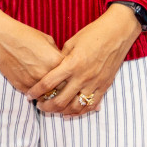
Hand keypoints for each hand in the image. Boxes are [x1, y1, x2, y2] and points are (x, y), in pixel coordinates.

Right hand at [0, 2, 62, 93]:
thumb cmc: (25, 35)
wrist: (1, 39)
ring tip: (50, 91)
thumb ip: (58, 55)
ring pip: (47, 96)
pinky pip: (34, 96)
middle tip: (62, 88)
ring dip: (49, 94)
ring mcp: (33, 82)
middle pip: (61, 90)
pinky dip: (36, 94)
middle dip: (62, 89)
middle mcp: (46, 74)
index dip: (71, 78)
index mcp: (56, 61)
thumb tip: (63, 66)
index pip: (71, 77)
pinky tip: (37, 88)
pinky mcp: (21, 87)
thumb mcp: (48, 40)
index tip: (70, 78)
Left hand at [26, 4, 141, 116]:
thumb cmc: (93, 33)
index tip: (29, 95)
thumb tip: (51, 72)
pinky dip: (79, 112)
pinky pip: (90, 105)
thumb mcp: (72, 43)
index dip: (35, 92)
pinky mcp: (104, 86)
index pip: (48, 83)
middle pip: (59, 101)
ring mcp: (94, 83)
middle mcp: (82, 76)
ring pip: (74, 107)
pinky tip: (70, 113)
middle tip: (39, 105)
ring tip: (53, 110)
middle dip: (46, 106)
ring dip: (61, 112)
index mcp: (72, 64)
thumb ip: (60, 59)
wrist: (118, 32)